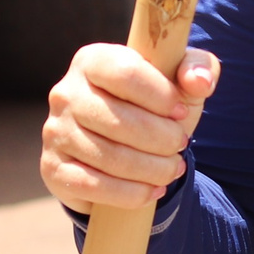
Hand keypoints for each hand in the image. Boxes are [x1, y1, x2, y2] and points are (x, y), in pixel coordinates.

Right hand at [39, 43, 221, 212]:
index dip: (161, 96)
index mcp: (93, 60)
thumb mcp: (181, 83)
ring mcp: (55, 132)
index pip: (126, 73)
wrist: (123, 148)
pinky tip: (151, 191)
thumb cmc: (154, 107)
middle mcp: (65, 93)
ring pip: (110, 157)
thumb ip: (199, 69)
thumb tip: (200, 81)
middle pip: (120, 120)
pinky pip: (94, 185)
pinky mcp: (53, 169)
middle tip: (180, 147)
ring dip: (152, 169)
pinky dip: (131, 194)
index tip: (180, 112)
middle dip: (162, 139)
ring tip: (172, 169)